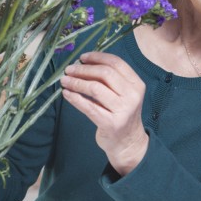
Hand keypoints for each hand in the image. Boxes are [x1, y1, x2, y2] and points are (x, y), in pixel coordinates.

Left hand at [61, 52, 148, 175]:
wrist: (128, 142)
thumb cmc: (121, 113)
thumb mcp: (124, 94)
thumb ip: (111, 79)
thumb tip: (83, 63)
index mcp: (136, 84)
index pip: (116, 63)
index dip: (97, 57)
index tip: (82, 57)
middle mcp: (132, 95)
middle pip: (105, 73)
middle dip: (83, 69)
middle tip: (69, 69)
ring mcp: (123, 110)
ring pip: (95, 88)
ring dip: (76, 82)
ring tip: (65, 81)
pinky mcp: (110, 123)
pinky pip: (88, 106)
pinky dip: (75, 98)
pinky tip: (66, 94)